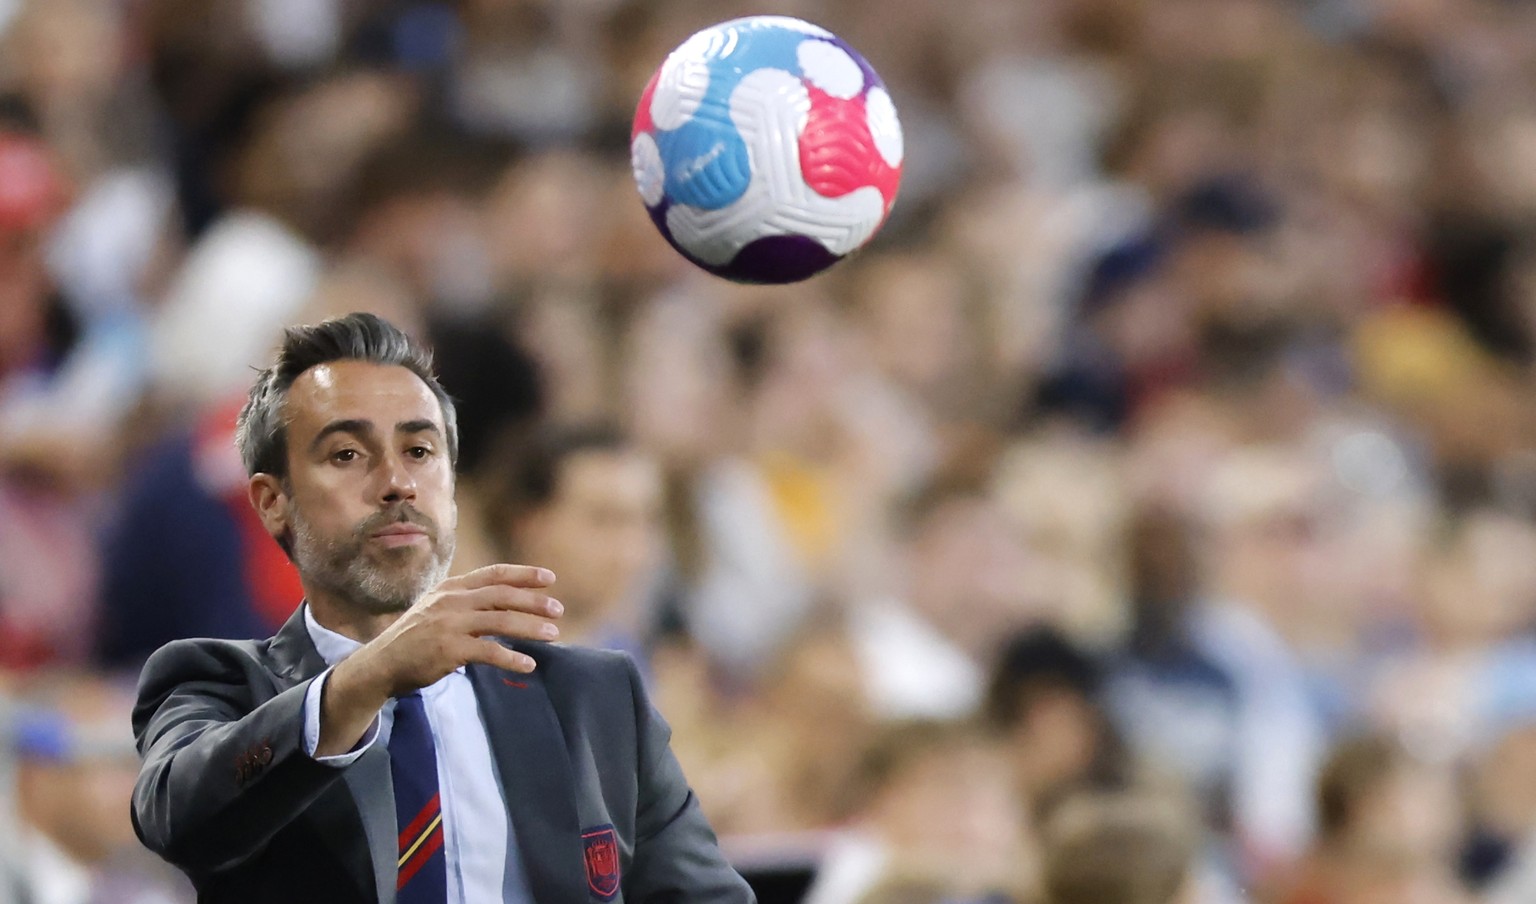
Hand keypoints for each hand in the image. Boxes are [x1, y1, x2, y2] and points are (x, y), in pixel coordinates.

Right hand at [316, 564, 561, 754]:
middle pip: (502, 595)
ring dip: (530, 627)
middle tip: (558, 609)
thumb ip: (465, 602)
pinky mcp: (449, 650)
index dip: (523, 574)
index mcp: (451, 588)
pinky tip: (528, 665)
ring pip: (501, 621)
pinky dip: (511, 658)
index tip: (549, 578)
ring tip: (553, 635)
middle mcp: (452, 601)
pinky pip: (489, 652)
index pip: (494, 574)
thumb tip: (504, 602)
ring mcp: (450, 624)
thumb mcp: (437, 608)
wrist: (381, 663)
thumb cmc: (414, 638)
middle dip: (534, 601)